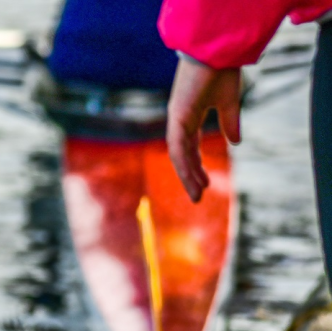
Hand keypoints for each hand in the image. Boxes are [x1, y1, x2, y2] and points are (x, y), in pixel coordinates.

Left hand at [166, 57, 241, 202]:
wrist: (217, 51)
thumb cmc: (221, 71)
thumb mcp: (228, 103)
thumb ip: (230, 123)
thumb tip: (236, 142)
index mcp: (189, 117)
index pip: (189, 149)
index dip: (196, 167)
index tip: (204, 185)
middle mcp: (179, 120)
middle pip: (181, 155)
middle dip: (190, 176)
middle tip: (197, 196)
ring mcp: (176, 118)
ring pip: (178, 154)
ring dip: (187, 174)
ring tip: (197, 193)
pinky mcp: (177, 115)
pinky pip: (177, 144)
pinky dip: (183, 160)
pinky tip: (191, 174)